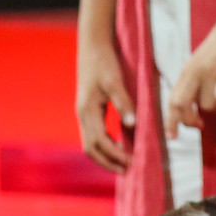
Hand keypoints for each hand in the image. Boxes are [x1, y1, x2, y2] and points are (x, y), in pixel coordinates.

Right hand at [76, 36, 134, 172]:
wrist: (92, 45)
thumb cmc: (104, 61)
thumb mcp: (115, 81)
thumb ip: (123, 103)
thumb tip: (133, 125)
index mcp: (87, 110)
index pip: (100, 142)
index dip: (115, 155)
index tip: (131, 161)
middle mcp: (82, 114)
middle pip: (91, 148)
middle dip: (108, 162)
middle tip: (127, 170)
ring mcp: (83, 112)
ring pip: (90, 143)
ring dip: (105, 155)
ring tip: (122, 162)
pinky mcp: (87, 109)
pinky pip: (93, 134)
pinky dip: (104, 144)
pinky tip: (117, 144)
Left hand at [164, 20, 215, 138]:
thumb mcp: (202, 62)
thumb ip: (196, 82)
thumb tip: (194, 109)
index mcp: (187, 70)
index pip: (172, 100)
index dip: (170, 121)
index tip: (171, 138)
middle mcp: (195, 72)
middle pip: (181, 105)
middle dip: (189, 121)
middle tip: (201, 125)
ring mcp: (211, 73)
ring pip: (208, 106)